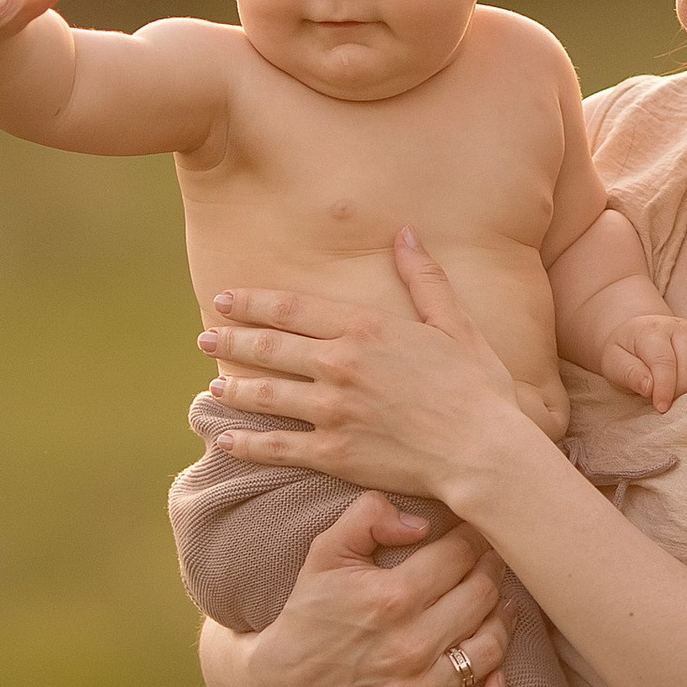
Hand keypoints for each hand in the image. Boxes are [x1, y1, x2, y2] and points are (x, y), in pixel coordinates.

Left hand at [196, 229, 542, 510]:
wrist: (482, 450)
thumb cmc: (476, 386)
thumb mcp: (454, 323)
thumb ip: (424, 278)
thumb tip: (405, 233)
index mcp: (364, 328)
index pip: (291, 309)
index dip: (253, 303)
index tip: (225, 299)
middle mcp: (339, 365)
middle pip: (269, 348)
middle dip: (232, 340)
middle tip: (204, 337)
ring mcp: (332, 411)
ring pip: (266, 395)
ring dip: (235, 387)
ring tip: (214, 385)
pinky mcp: (333, 453)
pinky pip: (277, 446)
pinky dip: (247, 443)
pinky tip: (226, 440)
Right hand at [217, 490, 513, 686]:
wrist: (280, 685)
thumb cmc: (309, 611)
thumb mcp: (326, 551)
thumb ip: (369, 516)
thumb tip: (422, 523)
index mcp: (390, 598)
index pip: (459, 555)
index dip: (472, 538)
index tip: (472, 534)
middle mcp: (408, 648)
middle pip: (481, 596)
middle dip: (491, 571)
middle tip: (490, 562)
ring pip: (488, 651)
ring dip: (502, 623)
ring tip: (500, 604)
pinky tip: (499, 678)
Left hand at [598, 310, 686, 412]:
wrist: (637, 336)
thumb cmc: (625, 354)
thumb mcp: (614, 364)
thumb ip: (629, 374)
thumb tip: (649, 387)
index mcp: (650, 331)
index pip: (663, 360)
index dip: (665, 388)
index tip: (661, 408)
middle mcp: (676, 326)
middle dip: (682, 390)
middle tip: (670, 406)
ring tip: (683, 397)